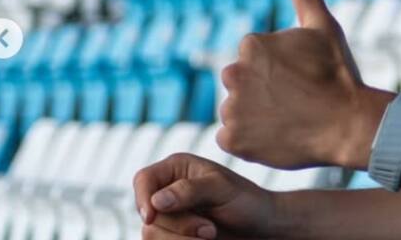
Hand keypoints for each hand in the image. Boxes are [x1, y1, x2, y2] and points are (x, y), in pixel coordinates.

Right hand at [133, 152, 276, 238]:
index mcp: (177, 168)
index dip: (141, 198)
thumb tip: (156, 200)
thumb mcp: (222, 190)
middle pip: (149, 213)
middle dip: (180, 226)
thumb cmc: (246, 202)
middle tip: (210, 229)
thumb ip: (190, 190)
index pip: (143, 179)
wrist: (259, 228)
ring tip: (211, 235)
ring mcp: (168, 216)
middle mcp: (167, 190)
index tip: (151, 217)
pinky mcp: (172, 237)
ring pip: (152, 235)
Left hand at [218, 0, 387, 169]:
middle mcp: (234, 73)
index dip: (280, 70)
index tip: (301, 78)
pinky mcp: (233, 140)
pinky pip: (232, 137)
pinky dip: (249, 139)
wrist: (349, 123)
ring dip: (255, 115)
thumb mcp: (324, 27)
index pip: (255, 58)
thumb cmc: (338, 74)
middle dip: (263, 90)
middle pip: (242, 82)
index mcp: (252, 44)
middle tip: (295, 100)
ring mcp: (232, 109)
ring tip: (289, 119)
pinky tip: (276, 135)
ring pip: (237, 109)